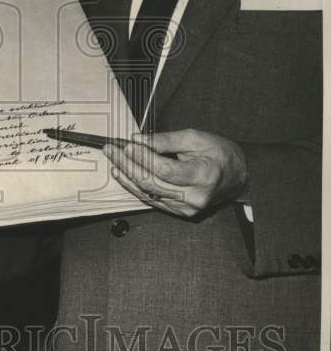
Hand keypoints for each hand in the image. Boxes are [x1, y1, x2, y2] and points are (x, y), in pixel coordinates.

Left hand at [104, 128, 248, 218]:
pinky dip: (136, 188)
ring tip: (114, 162)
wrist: (239, 175)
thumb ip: (166, 140)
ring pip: (149, 194)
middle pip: (152, 182)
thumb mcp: (196, 138)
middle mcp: (195, 196)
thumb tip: (139, 140)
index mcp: (203, 175)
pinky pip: (153, 201)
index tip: (127, 144)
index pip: (164, 169)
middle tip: (111, 150)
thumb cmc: (220, 154)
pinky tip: (125, 176)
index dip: (142, 157)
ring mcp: (187, 208)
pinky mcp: (181, 212)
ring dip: (128, 177)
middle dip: (127, 165)